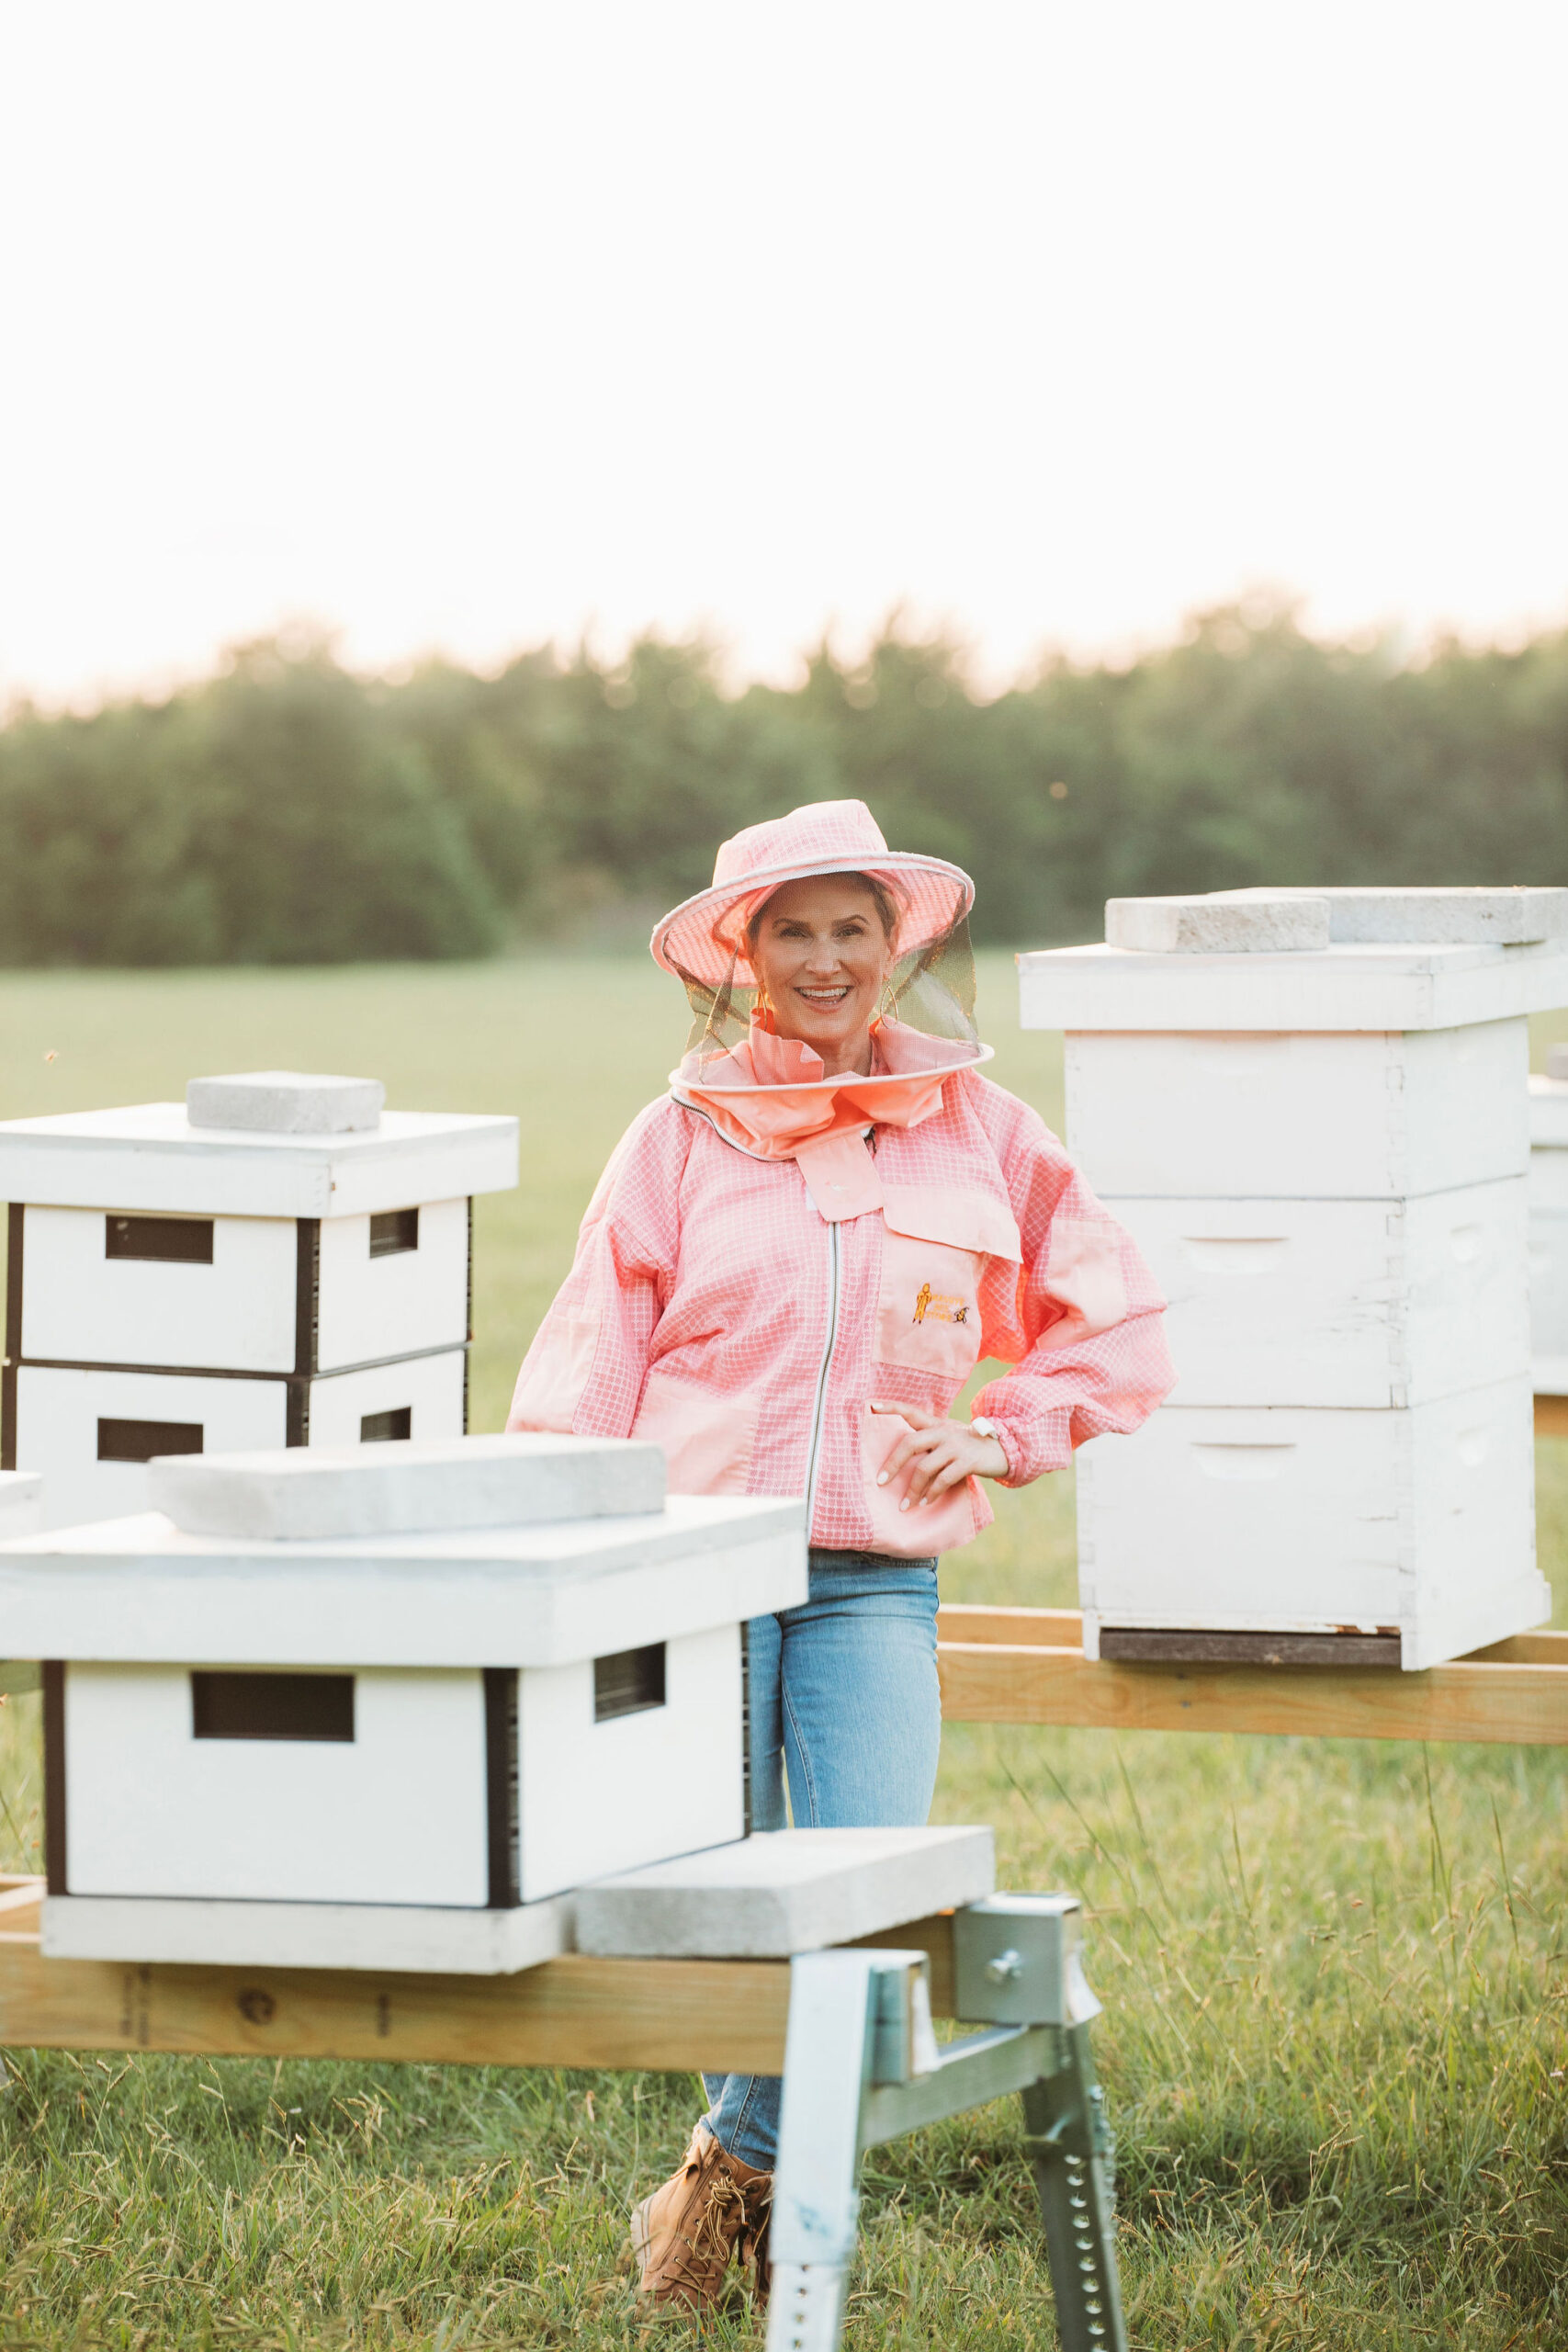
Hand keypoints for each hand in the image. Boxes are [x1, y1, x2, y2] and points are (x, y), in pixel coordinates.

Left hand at [869, 1399, 1008, 1511]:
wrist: (1003, 1450)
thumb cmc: (969, 1447)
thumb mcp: (949, 1437)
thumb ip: (930, 1441)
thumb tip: (902, 1461)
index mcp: (936, 1424)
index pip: (910, 1411)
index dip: (891, 1407)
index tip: (871, 1406)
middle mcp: (943, 1431)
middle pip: (910, 1443)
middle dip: (892, 1464)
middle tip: (880, 1481)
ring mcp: (955, 1446)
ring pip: (924, 1467)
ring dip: (913, 1489)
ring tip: (905, 1505)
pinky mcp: (967, 1461)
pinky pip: (943, 1479)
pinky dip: (932, 1493)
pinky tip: (925, 1502)